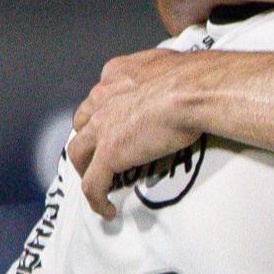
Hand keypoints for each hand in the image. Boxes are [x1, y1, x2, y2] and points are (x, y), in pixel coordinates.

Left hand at [69, 50, 208, 217]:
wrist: (194, 92)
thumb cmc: (194, 77)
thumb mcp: (170, 61)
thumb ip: (159, 68)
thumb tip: (172, 76)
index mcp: (116, 74)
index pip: (100, 96)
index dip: (104, 112)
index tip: (115, 124)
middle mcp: (102, 99)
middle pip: (83, 124)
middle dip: (89, 139)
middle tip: (103, 153)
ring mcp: (102, 129)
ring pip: (78, 154)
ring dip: (86, 169)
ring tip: (101, 182)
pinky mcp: (109, 155)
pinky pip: (93, 185)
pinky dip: (97, 200)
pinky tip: (108, 211)